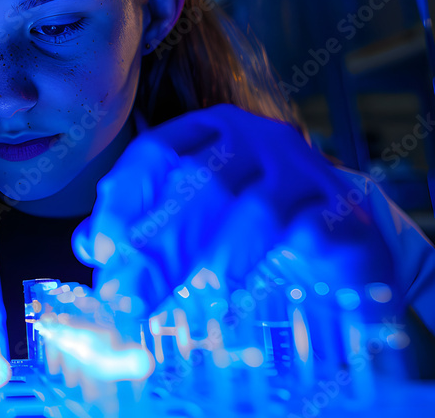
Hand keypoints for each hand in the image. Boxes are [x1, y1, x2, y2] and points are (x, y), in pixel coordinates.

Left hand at [72, 104, 396, 316]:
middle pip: (199, 180)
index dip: (124, 200)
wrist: (343, 239)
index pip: (156, 151)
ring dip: (214, 262)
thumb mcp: (193, 219)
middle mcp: (258, 140)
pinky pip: (307, 236)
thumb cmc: (252, 229)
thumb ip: (139, 226)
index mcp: (212, 132)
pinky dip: (271, 269)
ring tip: (187, 302)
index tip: (101, 251)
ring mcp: (305, 172)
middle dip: (159, 241)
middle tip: (130, 293)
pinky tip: (244, 297)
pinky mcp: (346, 211)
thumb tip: (87, 245)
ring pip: (253, 211)